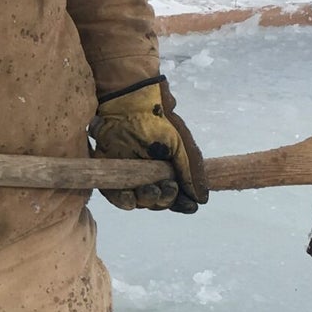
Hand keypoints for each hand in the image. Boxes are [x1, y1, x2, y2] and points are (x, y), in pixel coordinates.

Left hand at [90, 76, 208, 213]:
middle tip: (167, 187)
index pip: (175, 197)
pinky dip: (124, 200)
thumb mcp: (182, 146)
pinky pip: (115, 196)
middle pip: (157, 201)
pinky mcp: (110, 174)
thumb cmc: (159, 122)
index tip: (190, 206)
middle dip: (165, 199)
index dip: (181, 204)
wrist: (130, 105)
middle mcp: (148, 177)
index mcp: (167, 171)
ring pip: (138, 201)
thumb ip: (191, 171)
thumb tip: (201, 199)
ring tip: (152, 190)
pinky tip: (131, 196)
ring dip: (147, 200)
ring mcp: (128, 176)